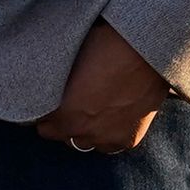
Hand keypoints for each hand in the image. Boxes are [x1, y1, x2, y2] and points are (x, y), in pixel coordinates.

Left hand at [36, 18, 172, 155]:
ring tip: (93, 111)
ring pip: (86, 143)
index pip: (42, 127)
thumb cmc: (105, 45)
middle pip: (63, 137)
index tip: (50, 105)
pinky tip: (112, 116)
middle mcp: (82, 132)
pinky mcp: (128, 139)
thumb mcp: (70, 61)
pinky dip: (108, 133)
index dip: (45, 114)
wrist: (147, 50)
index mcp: (62, 114)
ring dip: (86, 131)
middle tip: (73, 104)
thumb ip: (56, 84)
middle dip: (64, 123)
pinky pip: (110, 144)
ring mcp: (106, 138)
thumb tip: (50, 88)